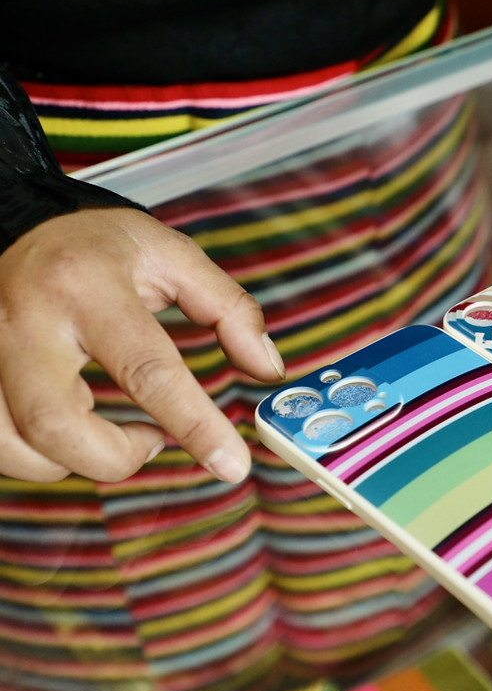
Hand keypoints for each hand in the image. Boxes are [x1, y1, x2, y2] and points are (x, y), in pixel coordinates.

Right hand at [0, 207, 285, 483]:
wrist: (15, 226)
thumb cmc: (97, 249)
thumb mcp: (172, 257)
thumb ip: (229, 310)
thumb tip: (268, 368)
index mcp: (87, 287)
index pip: (147, 369)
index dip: (195, 424)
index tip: (233, 464)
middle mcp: (25, 322)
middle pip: (55, 424)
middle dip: (113, 458)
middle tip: (152, 443)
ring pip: (14, 445)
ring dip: (74, 462)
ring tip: (113, 436)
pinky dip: (38, 457)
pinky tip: (72, 436)